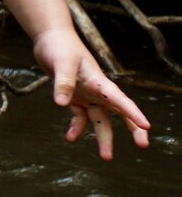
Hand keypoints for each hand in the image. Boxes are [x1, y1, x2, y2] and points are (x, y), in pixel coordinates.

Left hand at [36, 26, 150, 158]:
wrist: (50, 39)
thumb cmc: (59, 47)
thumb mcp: (60, 63)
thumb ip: (62, 83)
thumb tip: (61, 105)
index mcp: (99, 82)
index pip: (120, 99)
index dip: (133, 113)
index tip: (147, 126)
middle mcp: (97, 90)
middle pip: (119, 112)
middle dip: (132, 128)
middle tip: (144, 145)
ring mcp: (87, 95)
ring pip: (100, 120)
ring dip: (103, 138)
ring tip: (106, 157)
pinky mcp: (74, 97)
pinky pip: (80, 116)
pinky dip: (77, 127)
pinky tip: (70, 138)